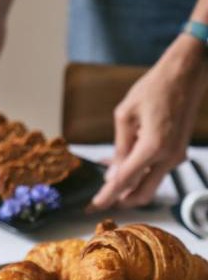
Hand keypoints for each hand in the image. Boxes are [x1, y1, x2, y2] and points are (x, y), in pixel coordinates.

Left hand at [91, 35, 207, 209]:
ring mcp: (176, 155)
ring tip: (107, 174)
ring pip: (150, 183)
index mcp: (153, 148)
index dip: (107, 196)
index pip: (124, 181)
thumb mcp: (126, 116)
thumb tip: (113, 173)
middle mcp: (168, 157)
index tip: (93, 206)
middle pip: (142, 193)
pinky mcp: (177, 151)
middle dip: (120, 200)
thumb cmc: (154, 88)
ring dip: (129, 184)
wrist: (187, 73)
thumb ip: (120, 147)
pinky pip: (156, 169)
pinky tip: (120, 161)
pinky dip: (138, 171)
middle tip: (100, 200)